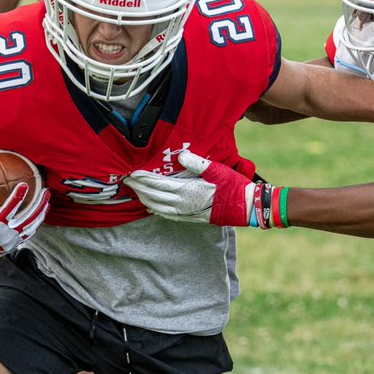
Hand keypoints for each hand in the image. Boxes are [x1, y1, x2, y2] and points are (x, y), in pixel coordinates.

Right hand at [0, 175, 49, 272]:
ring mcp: (11, 242)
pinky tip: (40, 214)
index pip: (9, 210)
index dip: (18, 196)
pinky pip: (28, 234)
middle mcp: (6, 236)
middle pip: (28, 218)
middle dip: (39, 204)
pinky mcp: (13, 246)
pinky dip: (36, 224)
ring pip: (32, 227)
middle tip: (46, 190)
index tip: (25, 184)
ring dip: (41, 213)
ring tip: (47, 200)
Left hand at [125, 151, 270, 227]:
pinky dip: (156, 210)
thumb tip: (180, 155)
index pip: (157, 183)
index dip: (142, 178)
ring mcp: (185, 213)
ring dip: (145, 199)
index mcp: (186, 190)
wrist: (244, 207)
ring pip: (157, 207)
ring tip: (137, 192)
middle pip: (153, 196)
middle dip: (139, 188)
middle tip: (128, 181)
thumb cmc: (231, 185)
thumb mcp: (215, 169)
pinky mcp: (190, 218)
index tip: (131, 173)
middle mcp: (182, 204)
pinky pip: (167, 215)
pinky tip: (152, 207)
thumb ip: (195, 162)